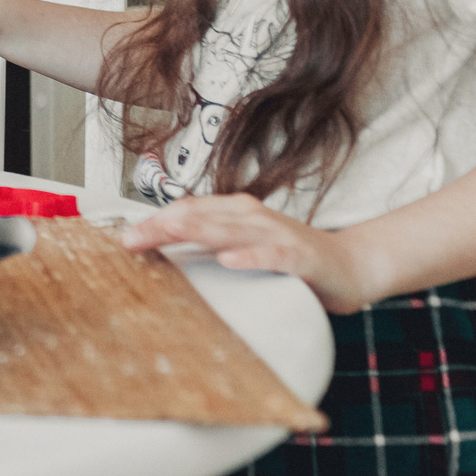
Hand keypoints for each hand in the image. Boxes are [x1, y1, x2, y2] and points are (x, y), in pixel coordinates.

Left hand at [118, 193, 381, 312]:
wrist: (351, 265)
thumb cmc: (290, 258)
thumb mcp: (245, 247)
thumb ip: (210, 246)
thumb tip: (162, 252)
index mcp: (235, 212)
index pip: (187, 211)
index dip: (154, 222)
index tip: (124, 238)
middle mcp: (253, 216)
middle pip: (200, 216)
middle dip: (162, 226)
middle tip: (131, 240)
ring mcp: (278, 234)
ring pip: (231, 229)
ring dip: (197, 232)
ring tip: (167, 233)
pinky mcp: (301, 257)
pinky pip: (274, 255)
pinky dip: (251, 257)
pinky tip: (230, 261)